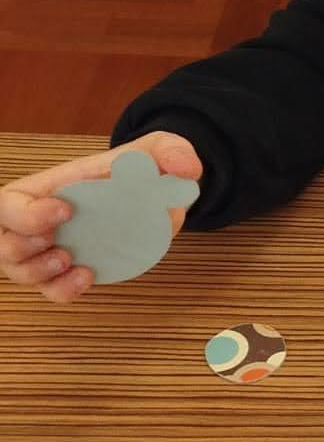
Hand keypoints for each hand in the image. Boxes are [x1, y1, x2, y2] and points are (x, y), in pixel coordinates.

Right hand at [0, 131, 201, 303]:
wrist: (151, 194)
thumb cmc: (139, 168)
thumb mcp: (156, 150)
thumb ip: (171, 151)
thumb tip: (187, 171)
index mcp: (46, 187)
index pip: (8, 203)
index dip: (26, 214)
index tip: (66, 210)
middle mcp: (37, 220)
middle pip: (4, 243)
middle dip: (24, 249)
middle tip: (63, 249)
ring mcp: (47, 249)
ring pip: (18, 271)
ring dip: (40, 274)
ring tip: (75, 263)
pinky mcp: (66, 271)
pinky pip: (50, 291)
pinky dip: (63, 290)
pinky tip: (88, 276)